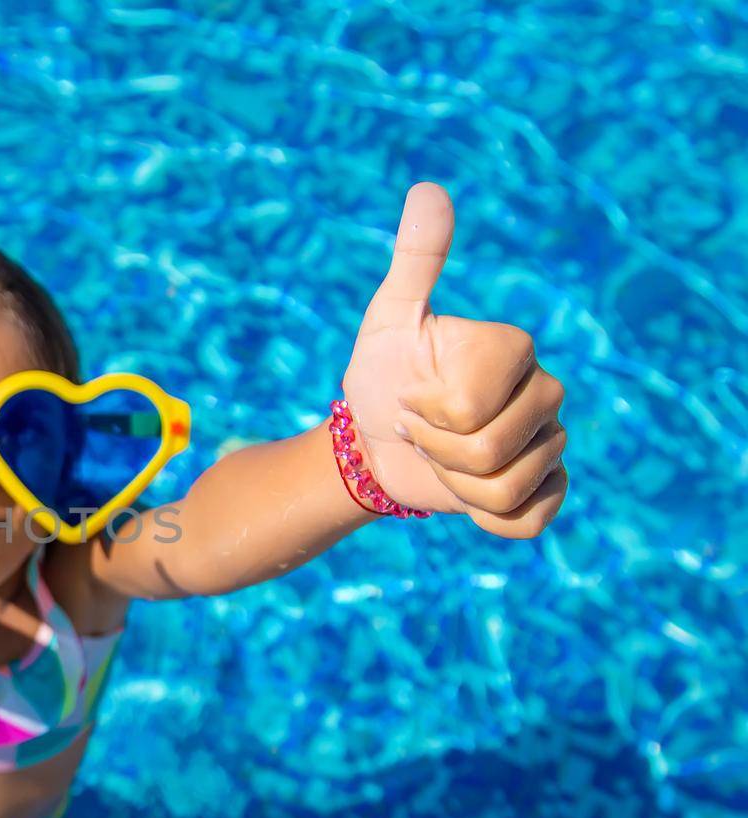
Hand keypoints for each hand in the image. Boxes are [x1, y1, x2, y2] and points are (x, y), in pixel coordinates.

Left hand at [341, 183, 568, 537]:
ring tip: (441, 460)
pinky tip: (465, 496)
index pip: (474, 406)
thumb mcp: (388, 320)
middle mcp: (546, 393)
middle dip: (437, 451)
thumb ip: (415, 260)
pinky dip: (485, 519)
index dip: (427, 414)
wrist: (376, 445)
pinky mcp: (546, 491)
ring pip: (505, 488)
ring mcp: (551, 444)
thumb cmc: (383, 377)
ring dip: (453, 486)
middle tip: (422, 432)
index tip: (410, 397)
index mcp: (515, 349)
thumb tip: (428, 188)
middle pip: (491, 451)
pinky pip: (528, 520)